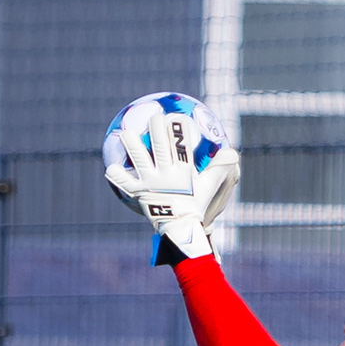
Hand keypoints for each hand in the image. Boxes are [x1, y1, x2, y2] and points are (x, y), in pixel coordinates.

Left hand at [104, 102, 239, 262]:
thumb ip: (220, 168)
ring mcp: (150, 183)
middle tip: (155, 115)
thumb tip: (232, 152)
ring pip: (138, 159)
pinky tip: (111, 166)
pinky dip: (117, 175)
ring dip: (132, 145)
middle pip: (160, 145)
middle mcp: (165, 174)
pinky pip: (124, 183)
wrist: (180, 230)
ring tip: (126, 133)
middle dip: (157, 127)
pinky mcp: (138, 193)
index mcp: (183, 171)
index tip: (177, 116)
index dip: (180, 128)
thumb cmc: (196, 206)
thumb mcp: (210, 186)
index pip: (183, 145)